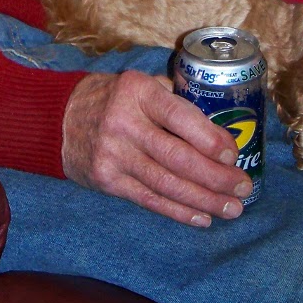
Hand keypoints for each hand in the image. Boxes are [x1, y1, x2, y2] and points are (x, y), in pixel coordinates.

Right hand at [61, 70, 252, 225]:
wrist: (59, 119)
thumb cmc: (112, 99)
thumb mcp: (140, 85)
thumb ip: (174, 100)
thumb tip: (219, 129)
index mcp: (138, 91)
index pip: (182, 117)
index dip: (211, 140)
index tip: (234, 155)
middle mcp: (124, 122)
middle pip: (178, 157)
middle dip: (217, 177)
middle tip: (243, 187)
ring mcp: (113, 154)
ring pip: (167, 183)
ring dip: (205, 200)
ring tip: (232, 209)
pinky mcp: (107, 180)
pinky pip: (150, 199)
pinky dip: (179, 212)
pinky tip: (202, 218)